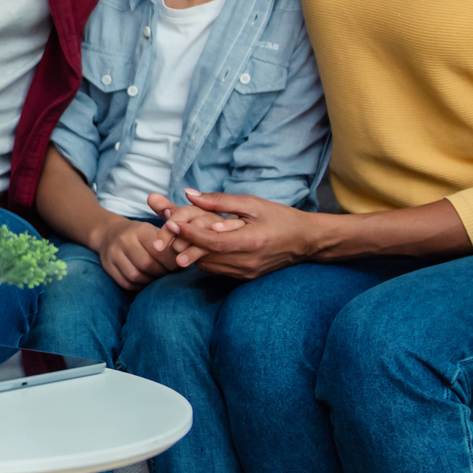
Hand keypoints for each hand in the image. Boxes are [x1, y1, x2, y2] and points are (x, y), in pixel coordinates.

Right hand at [91, 214, 178, 289]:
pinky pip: (126, 283)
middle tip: (170, 274)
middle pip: (146, 264)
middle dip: (162, 272)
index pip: (158, 249)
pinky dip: (139, 286)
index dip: (170, 261)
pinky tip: (147, 282)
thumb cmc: (139, 234)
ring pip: (135, 275)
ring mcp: (113, 254)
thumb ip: (169, 240)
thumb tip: (187, 254)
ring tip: (159, 278)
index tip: (178, 264)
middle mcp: (124, 241)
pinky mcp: (107, 267)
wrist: (109, 233)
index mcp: (139, 230)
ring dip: (151, 281)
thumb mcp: (152, 229)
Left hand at [157, 191, 328, 279]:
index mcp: (251, 242)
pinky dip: (204, 257)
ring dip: (191, 251)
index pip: (211, 242)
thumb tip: (189, 194)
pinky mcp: (245, 277)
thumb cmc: (281, 217)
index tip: (170, 222)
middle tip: (166, 231)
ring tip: (176, 236)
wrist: (306, 242)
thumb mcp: (252, 203)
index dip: (189, 233)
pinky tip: (197, 246)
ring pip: (208, 266)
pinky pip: (217, 269)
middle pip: (205, 257)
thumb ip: (219, 201)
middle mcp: (247, 262)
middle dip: (183, 243)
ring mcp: (246, 273)